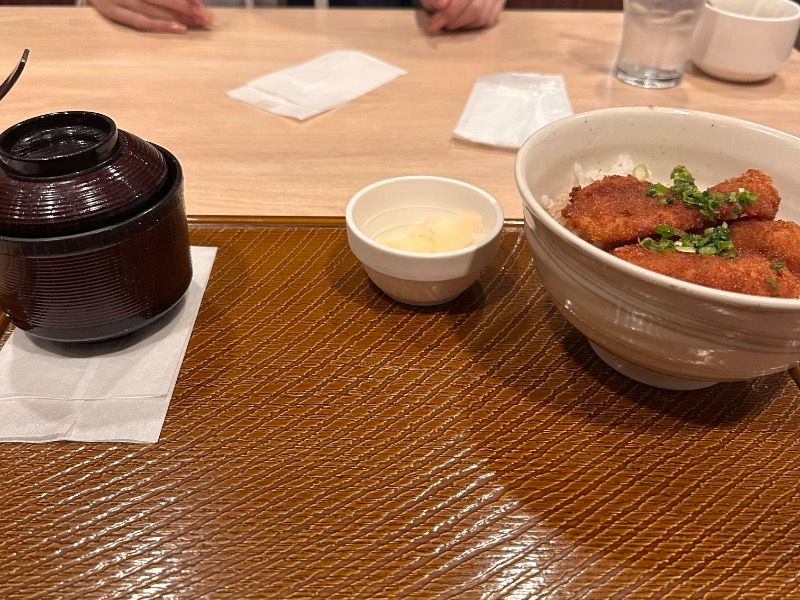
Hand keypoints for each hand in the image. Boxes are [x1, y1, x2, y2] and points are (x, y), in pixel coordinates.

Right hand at [88, 0, 213, 33]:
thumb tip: (188, 0)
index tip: (201, 5)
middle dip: (187, 8)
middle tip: (207, 17)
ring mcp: (118, 0)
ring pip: (154, 9)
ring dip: (179, 17)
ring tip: (199, 23)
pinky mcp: (112, 12)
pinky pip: (140, 21)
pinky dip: (160, 25)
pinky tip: (179, 28)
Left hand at [421, 0, 504, 31]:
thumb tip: (441, 5)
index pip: (463, 0)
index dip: (448, 14)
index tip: (434, 25)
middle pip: (475, 9)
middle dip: (455, 22)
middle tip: (442, 24)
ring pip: (482, 16)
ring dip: (464, 25)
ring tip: (452, 22)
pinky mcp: (500, 2)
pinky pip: (489, 20)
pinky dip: (474, 24)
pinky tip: (464, 20)